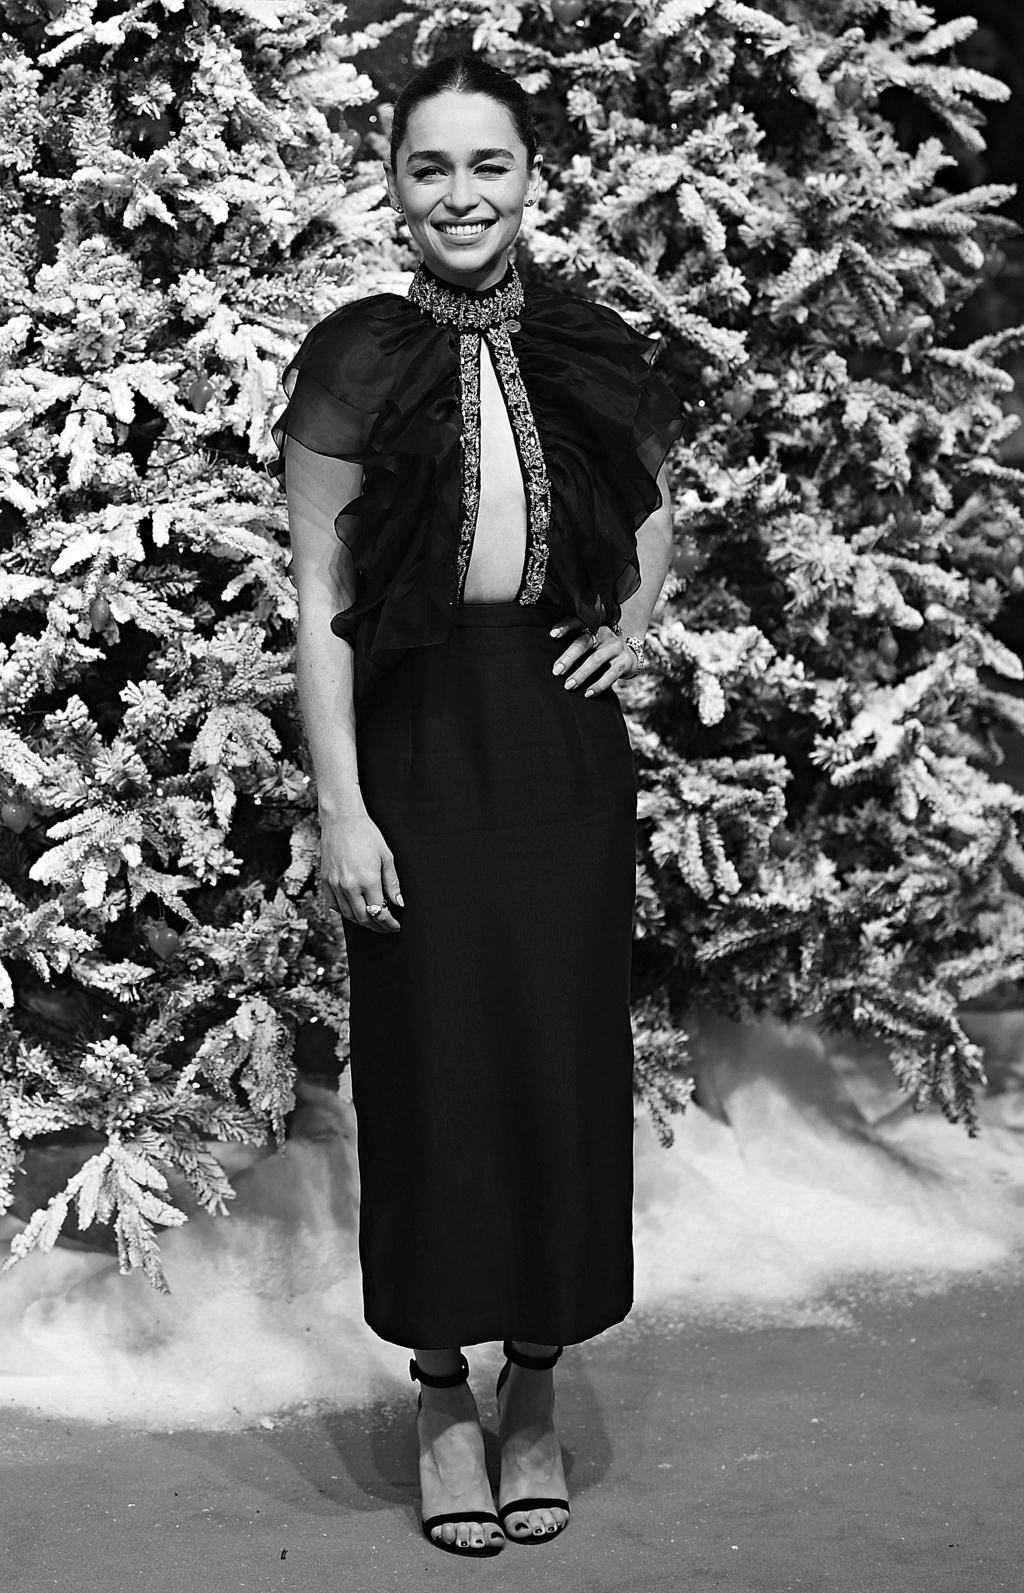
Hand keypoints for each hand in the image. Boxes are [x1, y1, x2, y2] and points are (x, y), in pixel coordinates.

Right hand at [319, 810, 402, 931]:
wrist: (342, 820)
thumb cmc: (367, 834)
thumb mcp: (386, 857)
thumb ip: (392, 883)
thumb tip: (398, 903)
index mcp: (367, 881)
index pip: (380, 912)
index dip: (389, 923)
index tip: (395, 926)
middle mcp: (349, 886)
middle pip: (364, 918)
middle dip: (377, 926)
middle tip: (385, 926)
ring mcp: (335, 885)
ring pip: (348, 914)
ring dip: (362, 921)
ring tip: (372, 919)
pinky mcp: (326, 881)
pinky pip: (334, 905)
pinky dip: (345, 912)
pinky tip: (353, 910)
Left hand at [550, 618, 639, 696]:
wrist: (631, 657)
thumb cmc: (603, 651)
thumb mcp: (592, 643)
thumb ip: (577, 645)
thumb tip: (555, 660)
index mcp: (594, 627)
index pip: (578, 622)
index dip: (566, 626)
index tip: (553, 634)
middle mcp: (605, 634)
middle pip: (584, 643)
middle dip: (569, 657)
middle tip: (557, 671)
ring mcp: (616, 647)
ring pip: (596, 660)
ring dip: (581, 674)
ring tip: (569, 685)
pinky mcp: (625, 662)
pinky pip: (610, 675)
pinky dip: (598, 685)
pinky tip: (588, 693)